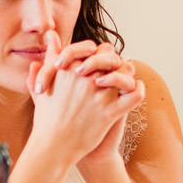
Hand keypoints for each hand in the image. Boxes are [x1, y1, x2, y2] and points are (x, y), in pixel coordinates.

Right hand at [26, 31, 141, 167]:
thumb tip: (50, 35)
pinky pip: (135, 94)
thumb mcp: (44, 84)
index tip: (98, 62)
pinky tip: (133, 92)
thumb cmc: (46, 116)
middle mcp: (85, 79)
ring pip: (125, 72)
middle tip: (114, 70)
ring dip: (127, 74)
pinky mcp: (110, 113)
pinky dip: (138, 90)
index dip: (99, 53)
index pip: (93, 48)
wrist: (52, 148)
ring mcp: (99, 96)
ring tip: (123, 82)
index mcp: (69, 70)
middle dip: (114, 62)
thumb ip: (49, 57)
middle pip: (111, 57)